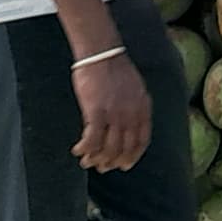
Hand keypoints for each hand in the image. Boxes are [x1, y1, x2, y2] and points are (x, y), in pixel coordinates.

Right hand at [69, 48, 149, 170]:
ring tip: (87, 161)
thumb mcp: (136, 88)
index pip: (141, 142)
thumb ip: (136, 107)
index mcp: (142, 110)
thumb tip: (130, 124)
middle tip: (102, 167)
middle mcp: (131, 116)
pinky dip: (85, 149)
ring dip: (96, 159)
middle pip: (124, 150)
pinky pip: (91, 140)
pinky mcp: (96, 113)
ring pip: (107, 149)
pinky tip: (78, 150)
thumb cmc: (115, 67)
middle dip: (112, 162)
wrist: (102, 53)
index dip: (133, 157)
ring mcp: (114, 115)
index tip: (124, 165)